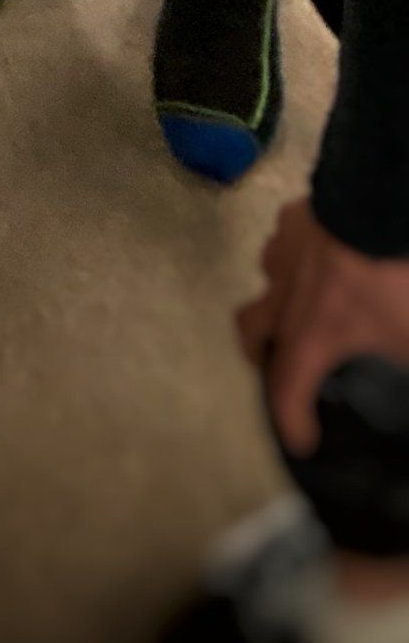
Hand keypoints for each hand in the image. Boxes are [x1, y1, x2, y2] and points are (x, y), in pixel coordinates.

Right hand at [239, 197, 408, 453]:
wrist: (373, 203)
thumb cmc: (388, 282)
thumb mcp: (408, 340)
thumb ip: (405, 362)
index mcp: (308, 336)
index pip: (286, 392)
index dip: (292, 420)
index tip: (303, 439)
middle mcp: (283, 298)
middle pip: (250, 331)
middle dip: (259, 352)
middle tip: (277, 361)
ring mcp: (283, 253)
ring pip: (267, 277)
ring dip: (281, 293)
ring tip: (307, 296)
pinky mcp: (292, 218)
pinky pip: (286, 239)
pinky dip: (298, 252)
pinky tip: (320, 250)